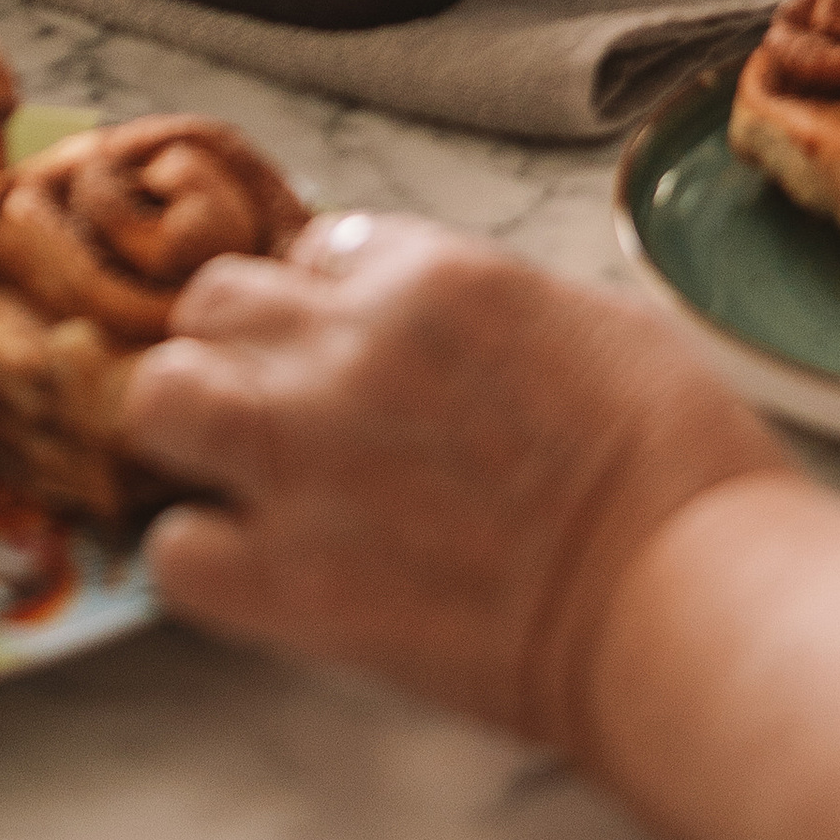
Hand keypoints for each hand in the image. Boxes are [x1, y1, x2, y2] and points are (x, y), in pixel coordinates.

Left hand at [124, 215, 789, 748]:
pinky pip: (174, 547)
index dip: (333, 299)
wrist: (678, 593)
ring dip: (194, 426)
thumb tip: (444, 336)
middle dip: (241, 342)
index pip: (321, 246)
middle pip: (216, 300)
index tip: (357, 345)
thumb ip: (487, 308)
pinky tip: (259, 568)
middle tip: (283, 399)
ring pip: (161, 395)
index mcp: (434, 272)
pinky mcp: (285, 582)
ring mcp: (305, 461)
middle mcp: (349, 347)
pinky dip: (205, 555)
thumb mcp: (591, 318)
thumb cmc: (675, 460)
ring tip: (241, 470)